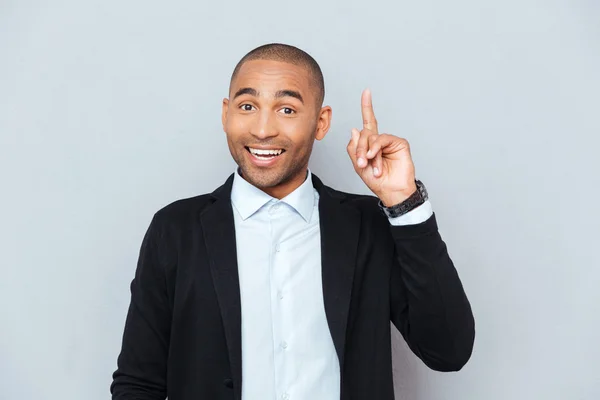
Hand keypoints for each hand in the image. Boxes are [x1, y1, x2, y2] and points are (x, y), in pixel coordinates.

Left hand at [347, 89, 417, 206]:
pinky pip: (383, 139)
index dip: (367, 107)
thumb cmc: (377, 181)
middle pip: (364, 133)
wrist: (391, 191)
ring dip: (368, 152)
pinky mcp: (399, 143)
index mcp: (370, 144)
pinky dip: (376, 149)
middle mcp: (380, 140)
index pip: (368, 122)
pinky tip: (376, 159)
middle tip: (361, 163)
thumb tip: (354, 129)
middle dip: (360, 148)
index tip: (366, 91)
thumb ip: (354, 148)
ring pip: (372, 137)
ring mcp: (390, 141)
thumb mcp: (359, 166)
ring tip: (369, 165)